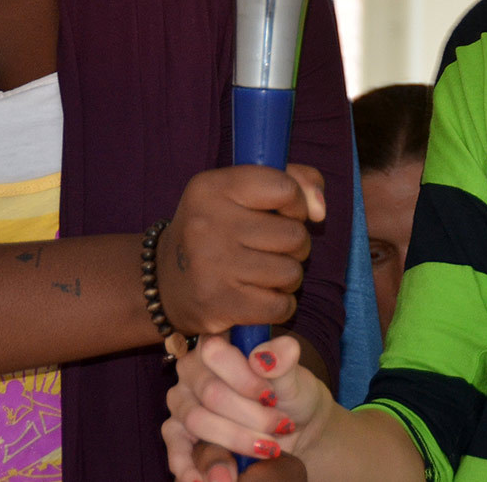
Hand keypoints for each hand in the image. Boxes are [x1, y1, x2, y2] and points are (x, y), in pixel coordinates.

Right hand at [158, 164, 325, 335]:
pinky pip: (280, 306)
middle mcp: (207, 223)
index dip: (297, 203)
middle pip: (293, 235)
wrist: (167, 281)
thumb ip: (294, 180)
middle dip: (295, 245)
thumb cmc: (219, 228)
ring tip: (266, 272)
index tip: (286, 212)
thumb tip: (320, 209)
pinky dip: (280, 304)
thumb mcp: (243, 191)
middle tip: (273, 248)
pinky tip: (262, 296)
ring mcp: (211, 265)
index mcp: (212, 187)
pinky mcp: (219, 303)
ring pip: (291, 272)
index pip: (284, 188)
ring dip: (288, 276)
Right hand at [164, 335, 332, 480]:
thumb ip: (284, 361)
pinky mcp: (178, 432)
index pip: (215, 352)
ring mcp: (182, 401)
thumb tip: (266, 357)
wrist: (289, 429)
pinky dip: (189, 468)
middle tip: (279, 427)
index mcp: (218, 344)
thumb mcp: (294, 378)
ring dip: (235, 440)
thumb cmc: (289, 395)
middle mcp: (193, 369)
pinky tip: (203, 481)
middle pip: (211, 393)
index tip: (271, 397)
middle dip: (250, 416)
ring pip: (198, 421)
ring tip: (265, 451)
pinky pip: (175, 449)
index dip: (244, 378)